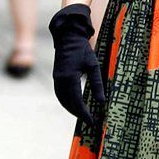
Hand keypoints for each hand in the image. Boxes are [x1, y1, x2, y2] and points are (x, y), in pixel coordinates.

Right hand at [48, 4, 104, 126]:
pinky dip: (67, 102)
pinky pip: (60, 95)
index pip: (77, 101)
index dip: (84, 113)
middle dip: (78, 114)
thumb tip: (102, 101)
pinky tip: (74, 105)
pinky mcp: (56, 77)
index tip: (92, 121)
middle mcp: (60, 80)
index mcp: (69, 78)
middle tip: (90, 121)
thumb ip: (97, 84)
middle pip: (68, 103)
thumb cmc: (83, 50)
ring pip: (62, 100)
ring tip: (83, 116)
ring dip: (71, 109)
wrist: (68, 37)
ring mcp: (56, 79)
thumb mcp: (93, 66)